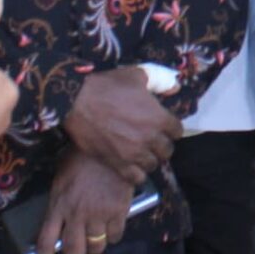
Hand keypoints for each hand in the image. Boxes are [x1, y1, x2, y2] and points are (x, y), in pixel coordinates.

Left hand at [34, 149, 138, 253]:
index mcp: (57, 205)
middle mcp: (75, 214)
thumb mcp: (62, 179)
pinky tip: (114, 222)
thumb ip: (60, 203)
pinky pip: (115, 236)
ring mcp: (97, 214)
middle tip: (81, 244)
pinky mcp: (117, 211)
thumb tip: (60, 224)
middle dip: (77, 253)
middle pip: (73, 252)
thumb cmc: (82, 158)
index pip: (45, 243)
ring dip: (97, 244)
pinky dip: (114, 234)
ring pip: (96, 248)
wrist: (109, 145)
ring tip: (99, 231)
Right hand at [64, 68, 182, 190]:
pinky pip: (136, 178)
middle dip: (161, 145)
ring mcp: (134, 153)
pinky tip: (132, 166)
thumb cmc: (108, 86)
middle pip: (167, 150)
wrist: (77, 102)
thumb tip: (175, 87)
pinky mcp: (117, 163)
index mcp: (159, 118)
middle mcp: (150, 138)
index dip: (171, 128)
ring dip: (149, 159)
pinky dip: (137, 174)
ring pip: (153, 165)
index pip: (177, 131)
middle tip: (152, 140)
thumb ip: (159, 81)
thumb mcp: (137, 75)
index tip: (163, 126)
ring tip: (141, 153)